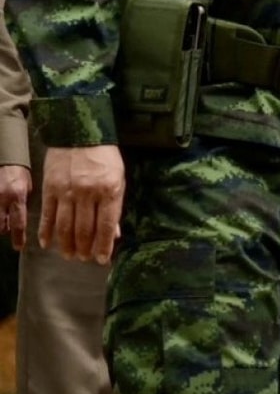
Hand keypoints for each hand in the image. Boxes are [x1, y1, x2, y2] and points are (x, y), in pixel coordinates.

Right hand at [0, 165, 30, 250]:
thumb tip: (22, 217)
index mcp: (18, 196)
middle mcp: (3, 199)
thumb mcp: (27, 187)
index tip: (18, 246)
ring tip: (2, 221)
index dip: (18, 237)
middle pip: (1, 225)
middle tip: (8, 229)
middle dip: (4, 230)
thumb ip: (23, 203)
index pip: (18, 222)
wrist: (5, 158)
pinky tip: (0, 215)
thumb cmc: (19, 173)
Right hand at [39, 145, 122, 264]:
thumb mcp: (118, 178)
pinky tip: (48, 243)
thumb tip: (114, 234)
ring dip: (67, 244)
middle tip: (84, 258)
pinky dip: (47, 232)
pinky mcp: (50, 188)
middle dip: (85, 248)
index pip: (106, 226)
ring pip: (65, 226)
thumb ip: (115, 206)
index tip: (101, 260)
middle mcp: (88, 193)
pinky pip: (48, 215)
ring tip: (70, 255)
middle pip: (84, 229)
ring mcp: (67, 192)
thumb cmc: (104, 157)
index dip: (103, 246)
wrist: (80, 133)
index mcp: (110, 191)